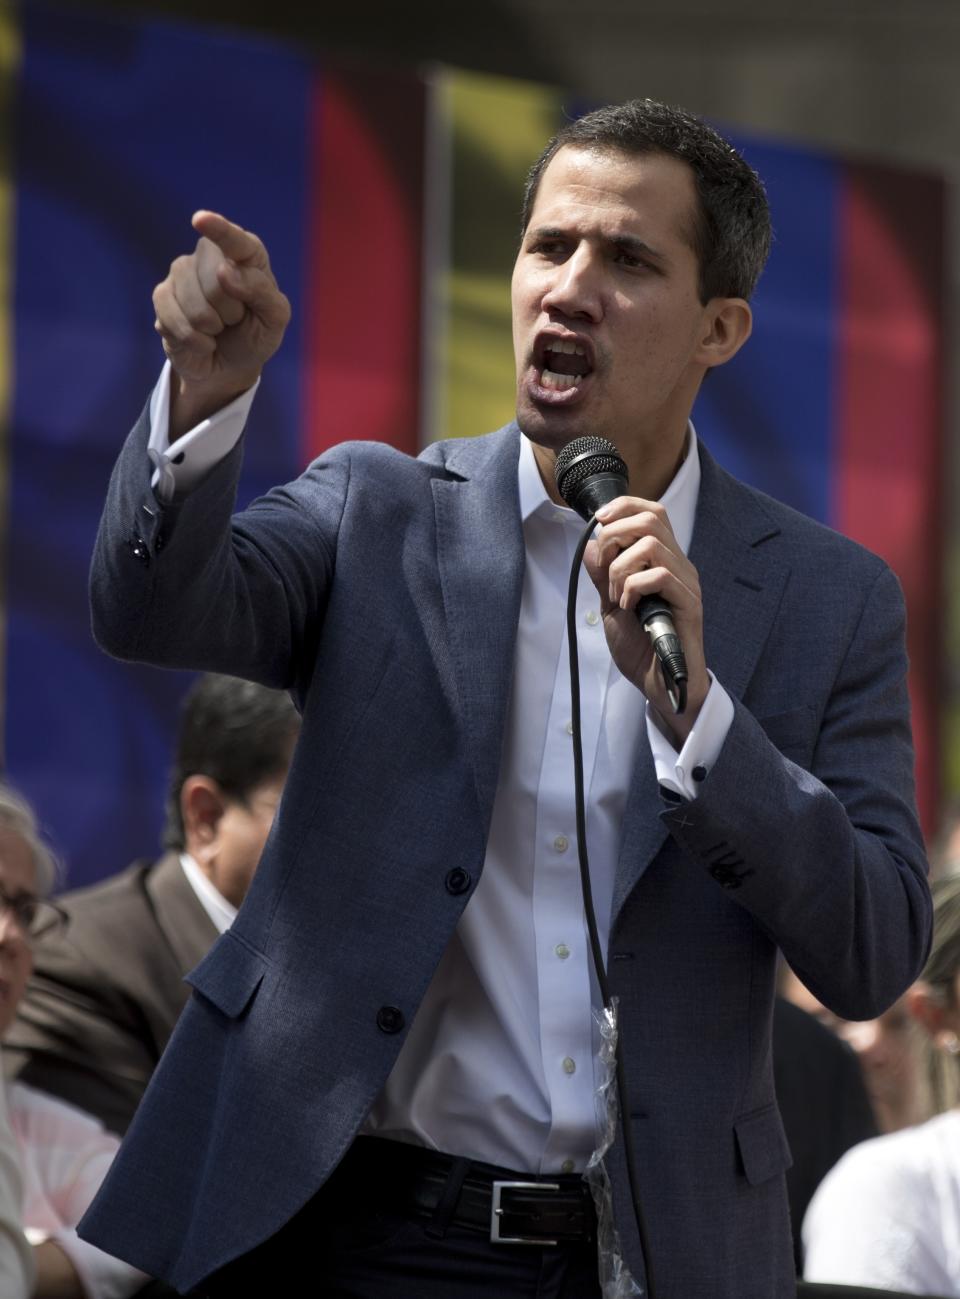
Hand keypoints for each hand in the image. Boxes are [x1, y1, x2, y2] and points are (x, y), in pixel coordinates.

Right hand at [152, 211, 290, 436]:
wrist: (230, 365)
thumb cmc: (255, 334)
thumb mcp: (274, 319)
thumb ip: (261, 291)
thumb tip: (225, 271)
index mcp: (246, 254)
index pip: (235, 240)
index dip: (218, 230)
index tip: (200, 220)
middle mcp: (209, 256)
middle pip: (216, 280)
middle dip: (231, 311)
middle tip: (236, 319)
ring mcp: (181, 273)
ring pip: (195, 304)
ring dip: (212, 327)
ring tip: (218, 328)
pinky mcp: (162, 296)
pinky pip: (173, 319)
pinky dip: (194, 340)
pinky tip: (201, 340)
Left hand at [583, 496, 709, 743]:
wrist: (658, 684)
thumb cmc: (640, 647)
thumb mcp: (610, 606)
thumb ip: (602, 576)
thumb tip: (592, 544)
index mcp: (663, 561)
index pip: (652, 512)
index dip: (625, 506)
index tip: (599, 520)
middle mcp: (679, 565)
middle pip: (653, 517)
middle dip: (616, 533)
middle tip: (604, 565)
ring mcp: (686, 583)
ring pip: (652, 545)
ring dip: (621, 567)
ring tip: (617, 595)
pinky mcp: (689, 602)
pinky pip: (660, 575)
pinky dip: (633, 587)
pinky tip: (628, 607)